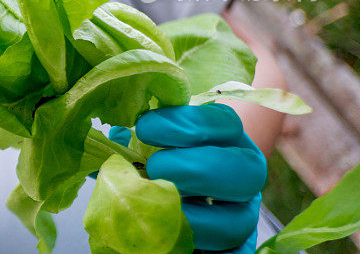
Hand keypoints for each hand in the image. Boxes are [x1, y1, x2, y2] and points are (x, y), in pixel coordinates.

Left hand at [134, 104, 266, 252]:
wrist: (177, 193)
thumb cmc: (159, 156)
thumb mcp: (150, 139)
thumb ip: (136, 136)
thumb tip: (116, 138)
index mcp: (227, 136)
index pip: (225, 122)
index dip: (186, 123)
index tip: (145, 128)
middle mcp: (244, 173)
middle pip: (246, 170)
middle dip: (196, 168)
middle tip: (155, 168)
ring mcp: (245, 212)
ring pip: (241, 220)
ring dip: (194, 216)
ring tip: (158, 208)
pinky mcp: (238, 245)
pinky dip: (208, 251)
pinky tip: (175, 238)